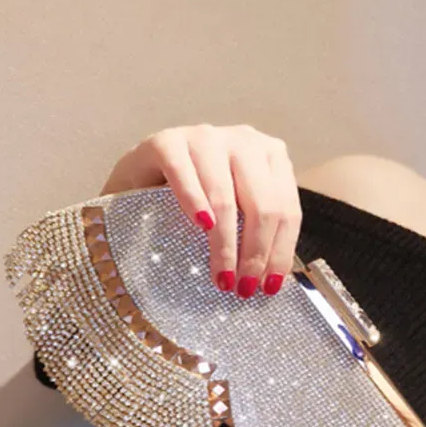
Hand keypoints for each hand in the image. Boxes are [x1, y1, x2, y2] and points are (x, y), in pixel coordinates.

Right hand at [101, 124, 301, 297]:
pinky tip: (200, 227)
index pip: (286, 209)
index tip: (270, 287)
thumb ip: (255, 233)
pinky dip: (194, 203)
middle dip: (255, 254)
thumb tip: (271, 282)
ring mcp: (205, 137)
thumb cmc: (194, 200)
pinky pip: (183, 174)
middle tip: (243, 289)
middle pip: (262, 205)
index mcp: (269, 156)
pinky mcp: (167, 142)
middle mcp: (243, 140)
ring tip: (221, 278)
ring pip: (225, 197)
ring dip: (225, 245)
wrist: (139, 178)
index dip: (281, 251)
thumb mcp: (234, 212)